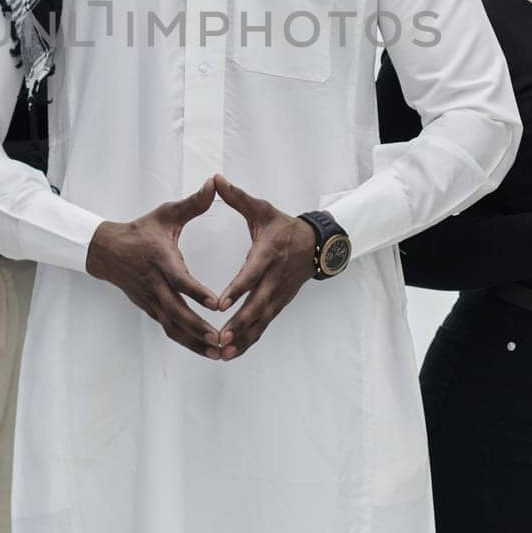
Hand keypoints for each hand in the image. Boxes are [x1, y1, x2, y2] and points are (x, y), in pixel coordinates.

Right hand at [85, 178, 222, 358]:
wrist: (105, 250)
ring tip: (217, 352)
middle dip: (198, 327)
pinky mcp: (149, 308)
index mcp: (160, 260)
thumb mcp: (165, 213)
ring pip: (172, 326)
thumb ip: (193, 203)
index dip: (197, 293)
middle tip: (220, 338)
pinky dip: (185, 340)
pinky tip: (204, 350)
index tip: (217, 303)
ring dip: (194, 342)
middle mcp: (154, 284)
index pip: (180, 280)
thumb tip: (213, 184)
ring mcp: (150, 299)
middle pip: (176, 311)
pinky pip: (168, 328)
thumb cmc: (141, 231)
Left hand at [213, 173, 317, 359]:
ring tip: (222, 353)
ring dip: (242, 338)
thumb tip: (215, 179)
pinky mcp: (279, 304)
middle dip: (238, 324)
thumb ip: (237, 197)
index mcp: (268, 254)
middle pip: (256, 305)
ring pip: (260, 320)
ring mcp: (278, 294)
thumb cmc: (283, 225)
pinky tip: (232, 353)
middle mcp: (274, 278)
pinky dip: (249, 340)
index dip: (237, 290)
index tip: (220, 304)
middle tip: (220, 338)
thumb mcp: (262, 208)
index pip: (251, 274)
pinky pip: (263, 325)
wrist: (316, 244)